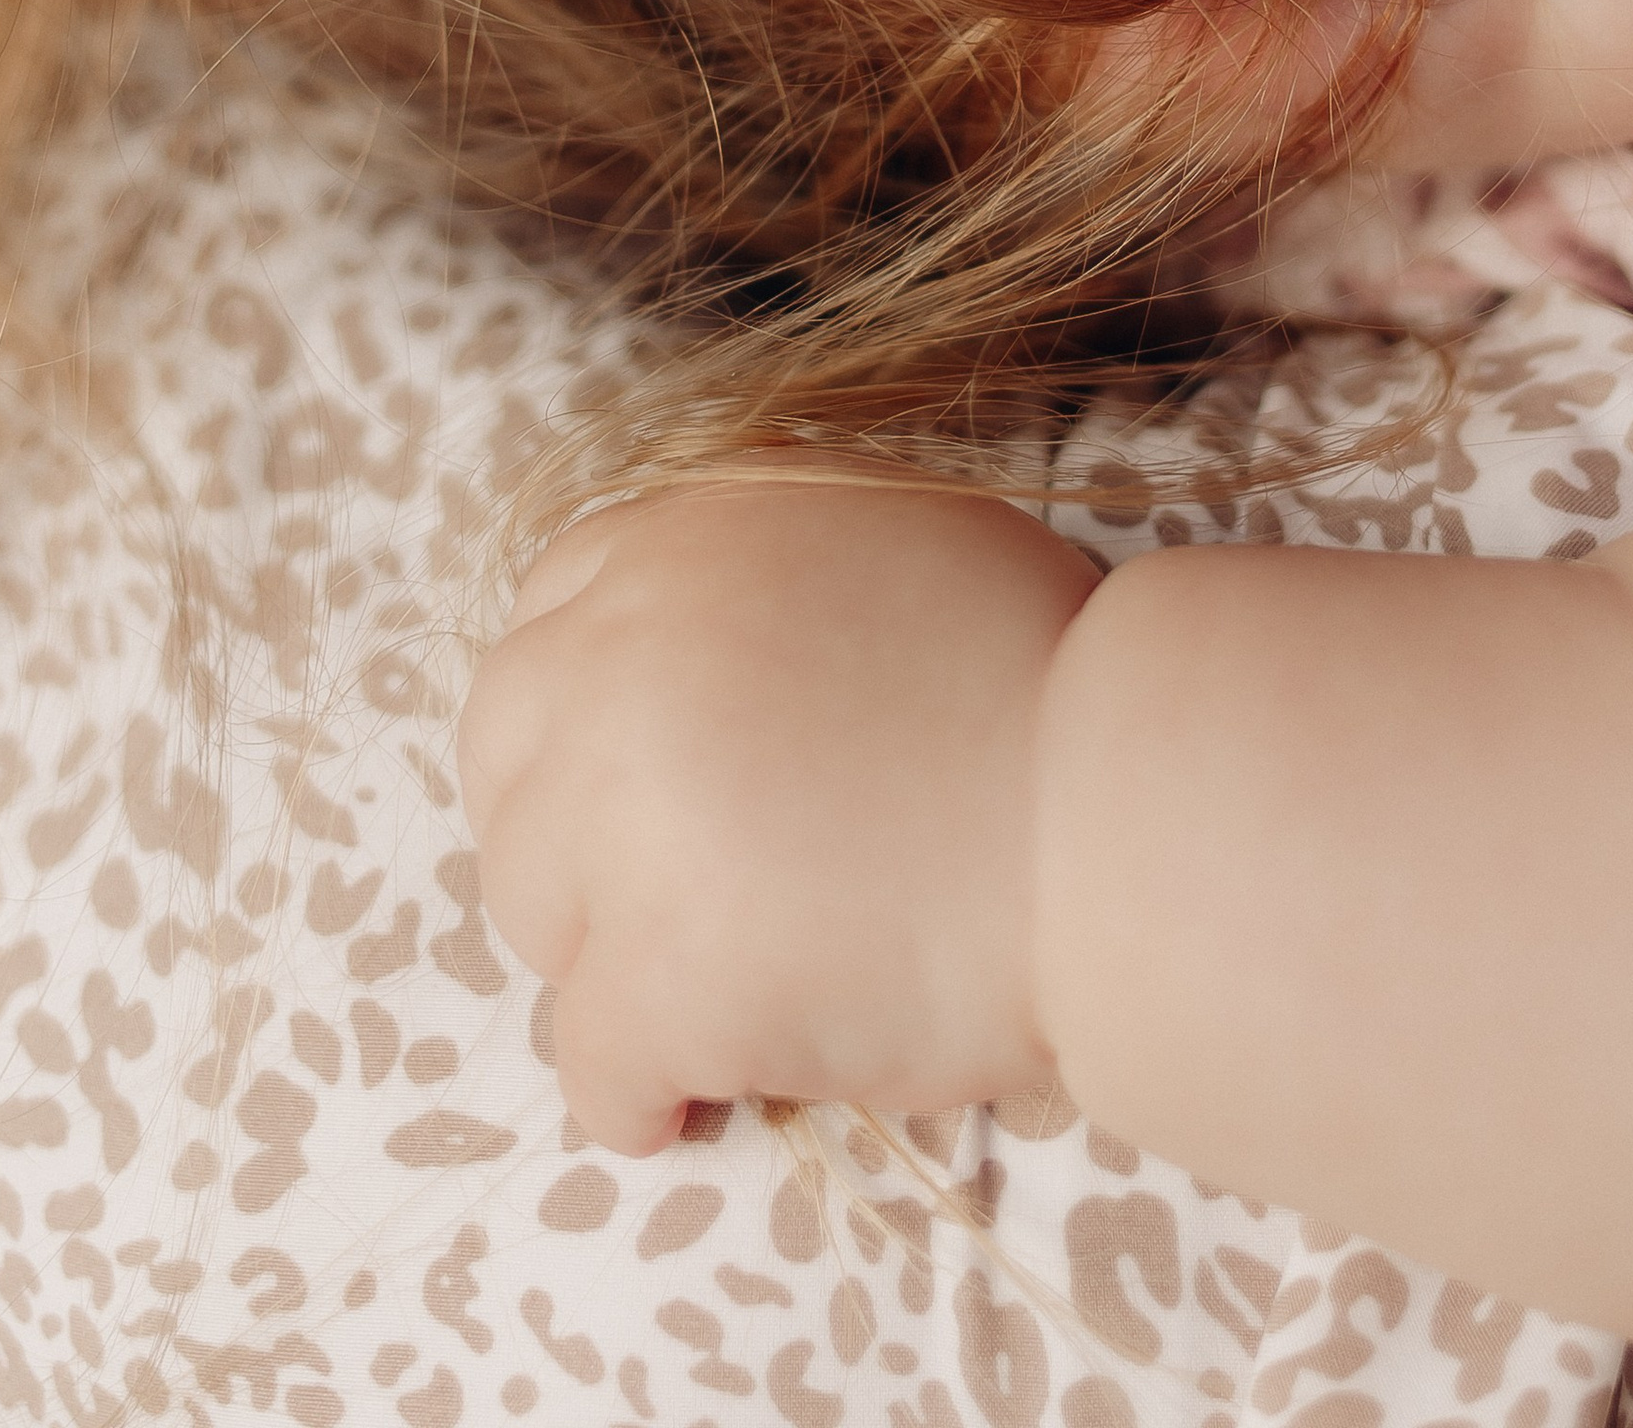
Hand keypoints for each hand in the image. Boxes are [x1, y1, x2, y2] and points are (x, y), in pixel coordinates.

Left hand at [457, 476, 1098, 1151]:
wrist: (1126, 808)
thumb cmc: (1052, 680)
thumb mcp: (890, 543)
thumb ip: (765, 584)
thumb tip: (704, 676)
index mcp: (687, 534)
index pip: (549, 620)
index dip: (584, 716)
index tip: (632, 783)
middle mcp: (624, 649)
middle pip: (507, 759)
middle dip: (568, 832)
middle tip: (662, 900)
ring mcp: (628, 809)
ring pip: (533, 908)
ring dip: (603, 952)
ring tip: (708, 992)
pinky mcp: (663, 968)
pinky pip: (589, 1061)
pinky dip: (636, 1092)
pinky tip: (699, 1097)